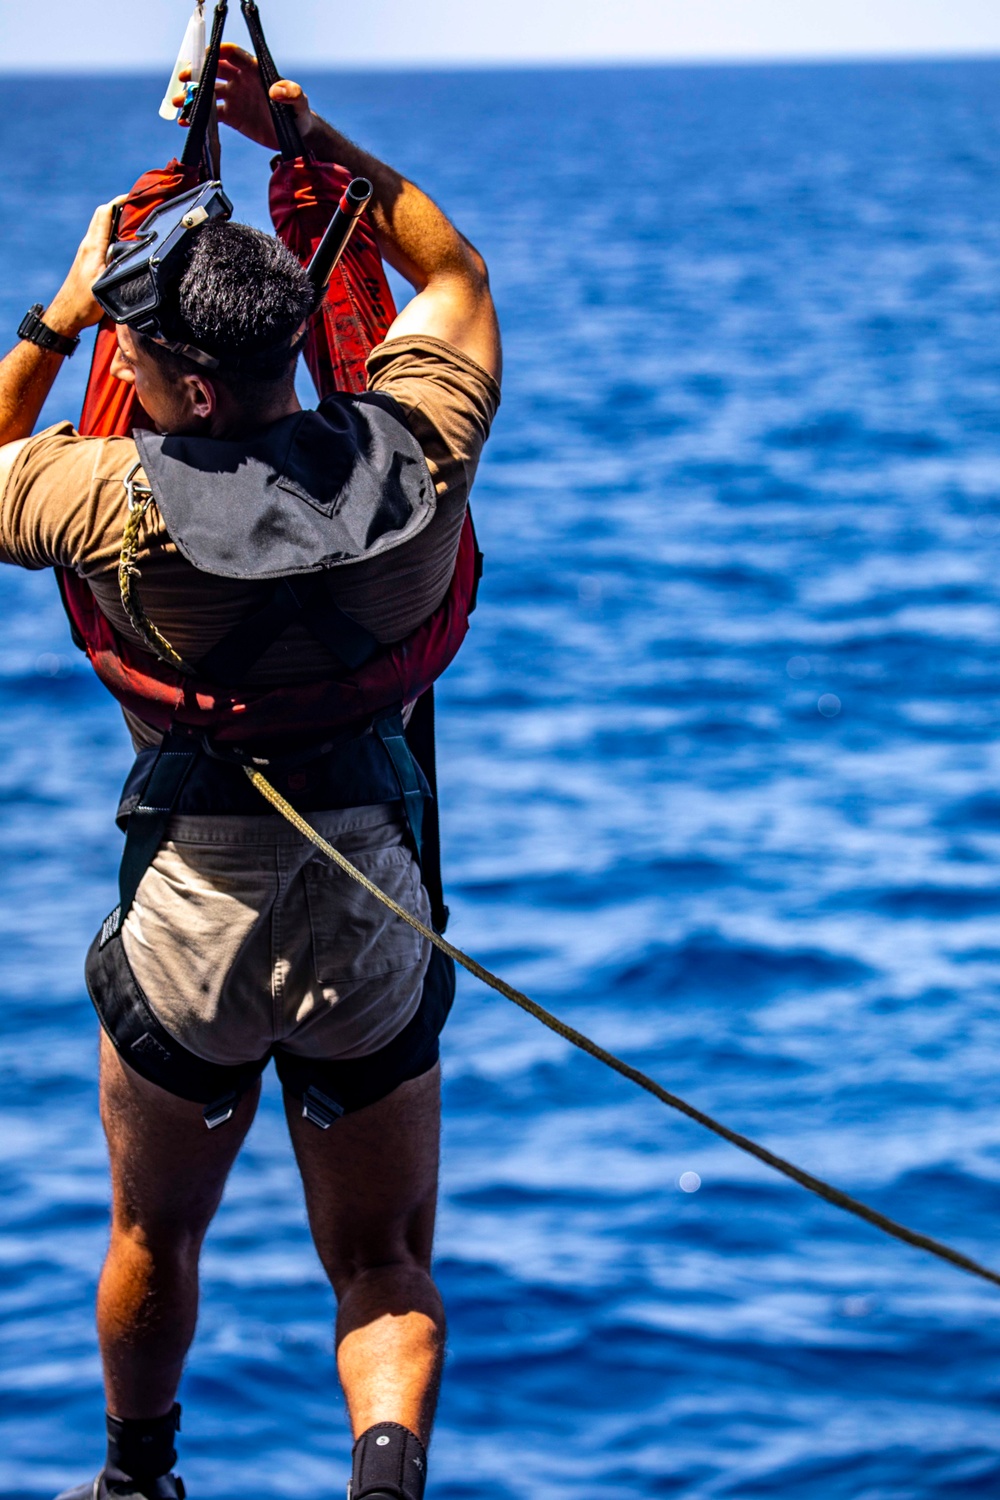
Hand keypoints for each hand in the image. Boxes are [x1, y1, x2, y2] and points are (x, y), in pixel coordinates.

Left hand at [45, 197, 125, 336]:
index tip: (136, 198)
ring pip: (102, 226)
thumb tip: (133, 252)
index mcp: (93, 246)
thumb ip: (118, 267)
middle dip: (120, 207)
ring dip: (117, 220)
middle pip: (103, 216)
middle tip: (140, 207)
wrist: (67, 314)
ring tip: (136, 221)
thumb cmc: (84, 303)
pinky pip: (102, 238)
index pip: (105, 214)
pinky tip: (124, 242)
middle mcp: (88, 244)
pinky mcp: (88, 259)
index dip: (119, 202)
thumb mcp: (105, 285)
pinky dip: (113, 233)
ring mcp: (87, 251)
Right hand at [174, 43, 314, 149]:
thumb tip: (276, 90)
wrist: (296, 137)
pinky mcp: (232, 116)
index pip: (233, 54)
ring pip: (209, 92)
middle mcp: (241, 80)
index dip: (218, 51)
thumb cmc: (299, 114)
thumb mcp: (299, 102)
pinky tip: (185, 122)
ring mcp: (235, 98)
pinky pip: (211, 114)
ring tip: (178, 103)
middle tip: (183, 79)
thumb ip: (291, 93)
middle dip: (197, 72)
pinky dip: (198, 117)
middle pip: (214, 70)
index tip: (205, 55)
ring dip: (192, 96)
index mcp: (254, 71)